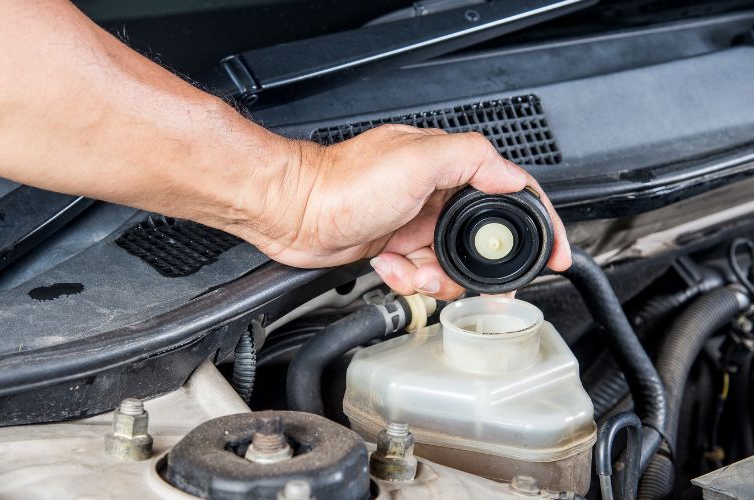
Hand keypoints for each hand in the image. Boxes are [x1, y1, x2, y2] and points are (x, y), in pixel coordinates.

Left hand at [238, 124, 570, 299]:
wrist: (294, 212)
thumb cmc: (343, 183)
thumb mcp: (416, 159)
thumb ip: (471, 159)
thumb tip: (513, 176)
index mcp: (449, 169)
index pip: (511, 192)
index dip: (538, 223)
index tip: (555, 252)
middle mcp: (435, 195)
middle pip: (482, 240)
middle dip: (476, 267)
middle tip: (467, 280)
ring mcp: (415, 223)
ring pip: (451, 264)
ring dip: (436, 276)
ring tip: (411, 269)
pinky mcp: (395, 246)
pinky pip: (421, 273)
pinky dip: (409, 277)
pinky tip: (389, 265)